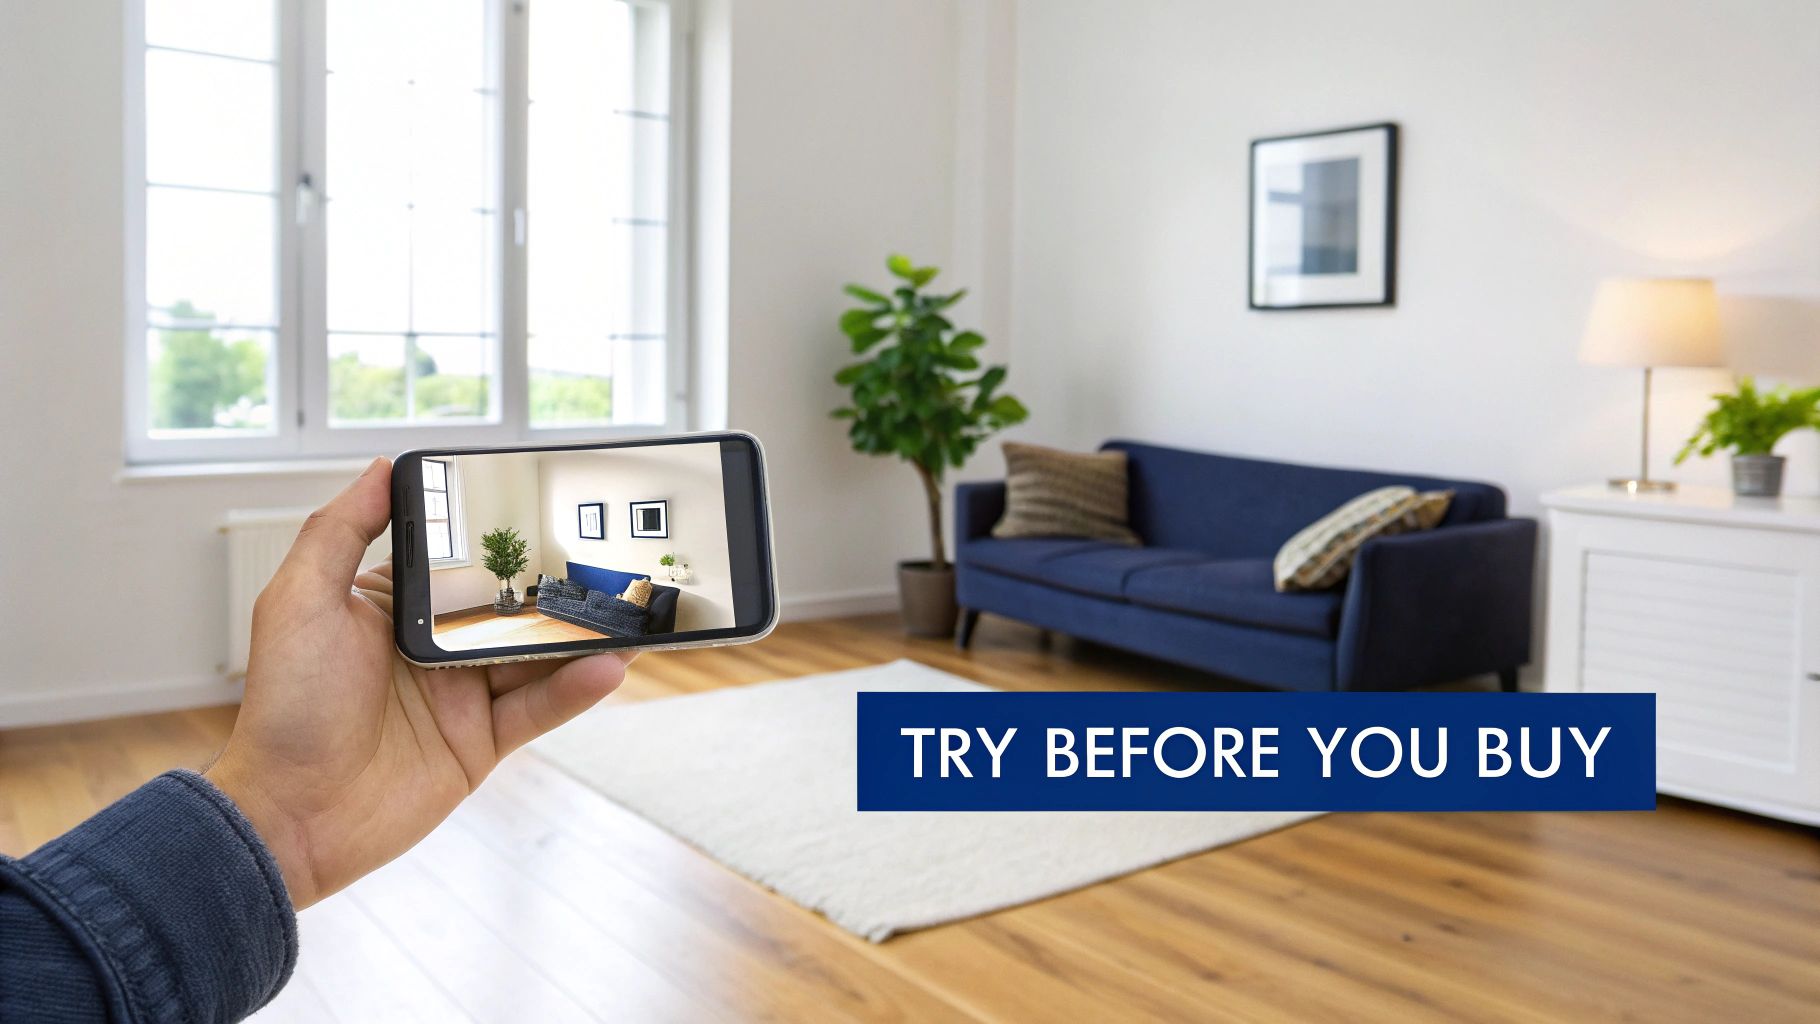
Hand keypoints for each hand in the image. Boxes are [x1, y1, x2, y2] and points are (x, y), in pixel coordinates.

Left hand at [206, 457, 626, 908]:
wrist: (290, 815)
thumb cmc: (283, 710)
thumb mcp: (301, 601)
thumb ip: (340, 531)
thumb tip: (382, 469)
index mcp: (391, 609)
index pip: (457, 563)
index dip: (496, 540)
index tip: (540, 510)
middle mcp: (432, 649)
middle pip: (509, 608)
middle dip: (556, 588)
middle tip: (604, 561)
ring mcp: (461, 697)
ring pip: (536, 657)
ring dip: (581, 637)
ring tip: (624, 613)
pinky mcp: (481, 743)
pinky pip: (539, 709)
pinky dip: (576, 689)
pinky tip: (606, 666)